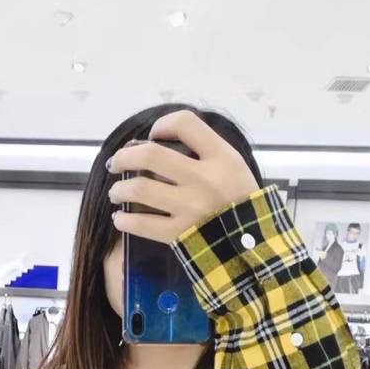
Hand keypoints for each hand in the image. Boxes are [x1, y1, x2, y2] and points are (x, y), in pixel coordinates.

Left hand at [107, 109, 258, 244]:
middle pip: (151, 155)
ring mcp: (189, 208)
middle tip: (116, 163)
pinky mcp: (179, 235)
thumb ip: (205, 151)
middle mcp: (203, 179)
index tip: (152, 136)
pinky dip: (124, 221)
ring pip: (140, 188)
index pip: (185, 123)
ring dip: (119, 189)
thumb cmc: (240, 202)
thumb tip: (160, 142)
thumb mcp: (234, 167)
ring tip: (116, 192)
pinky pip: (141, 224)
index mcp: (221, 157)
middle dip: (125, 156)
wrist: (253, 245)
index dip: (162, 124)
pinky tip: (120, 219)